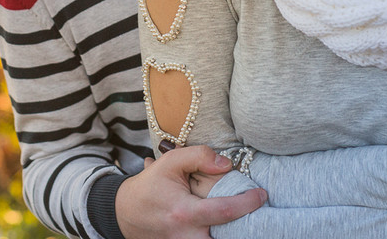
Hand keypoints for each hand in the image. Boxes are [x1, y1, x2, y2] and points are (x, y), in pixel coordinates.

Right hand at [116, 145, 265, 237]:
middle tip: (259, 213)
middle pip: (227, 237)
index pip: (225, 211)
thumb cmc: (149, 186)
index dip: (247, 204)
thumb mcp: (170, 162)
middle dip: (246, 227)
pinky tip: (229, 226)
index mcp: (184, 212)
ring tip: (246, 220)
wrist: (124, 213)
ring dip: (233, 232)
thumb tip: (227, 164)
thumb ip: (199, 156)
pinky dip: (220, 234)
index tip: (261, 195)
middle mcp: (185, 236)